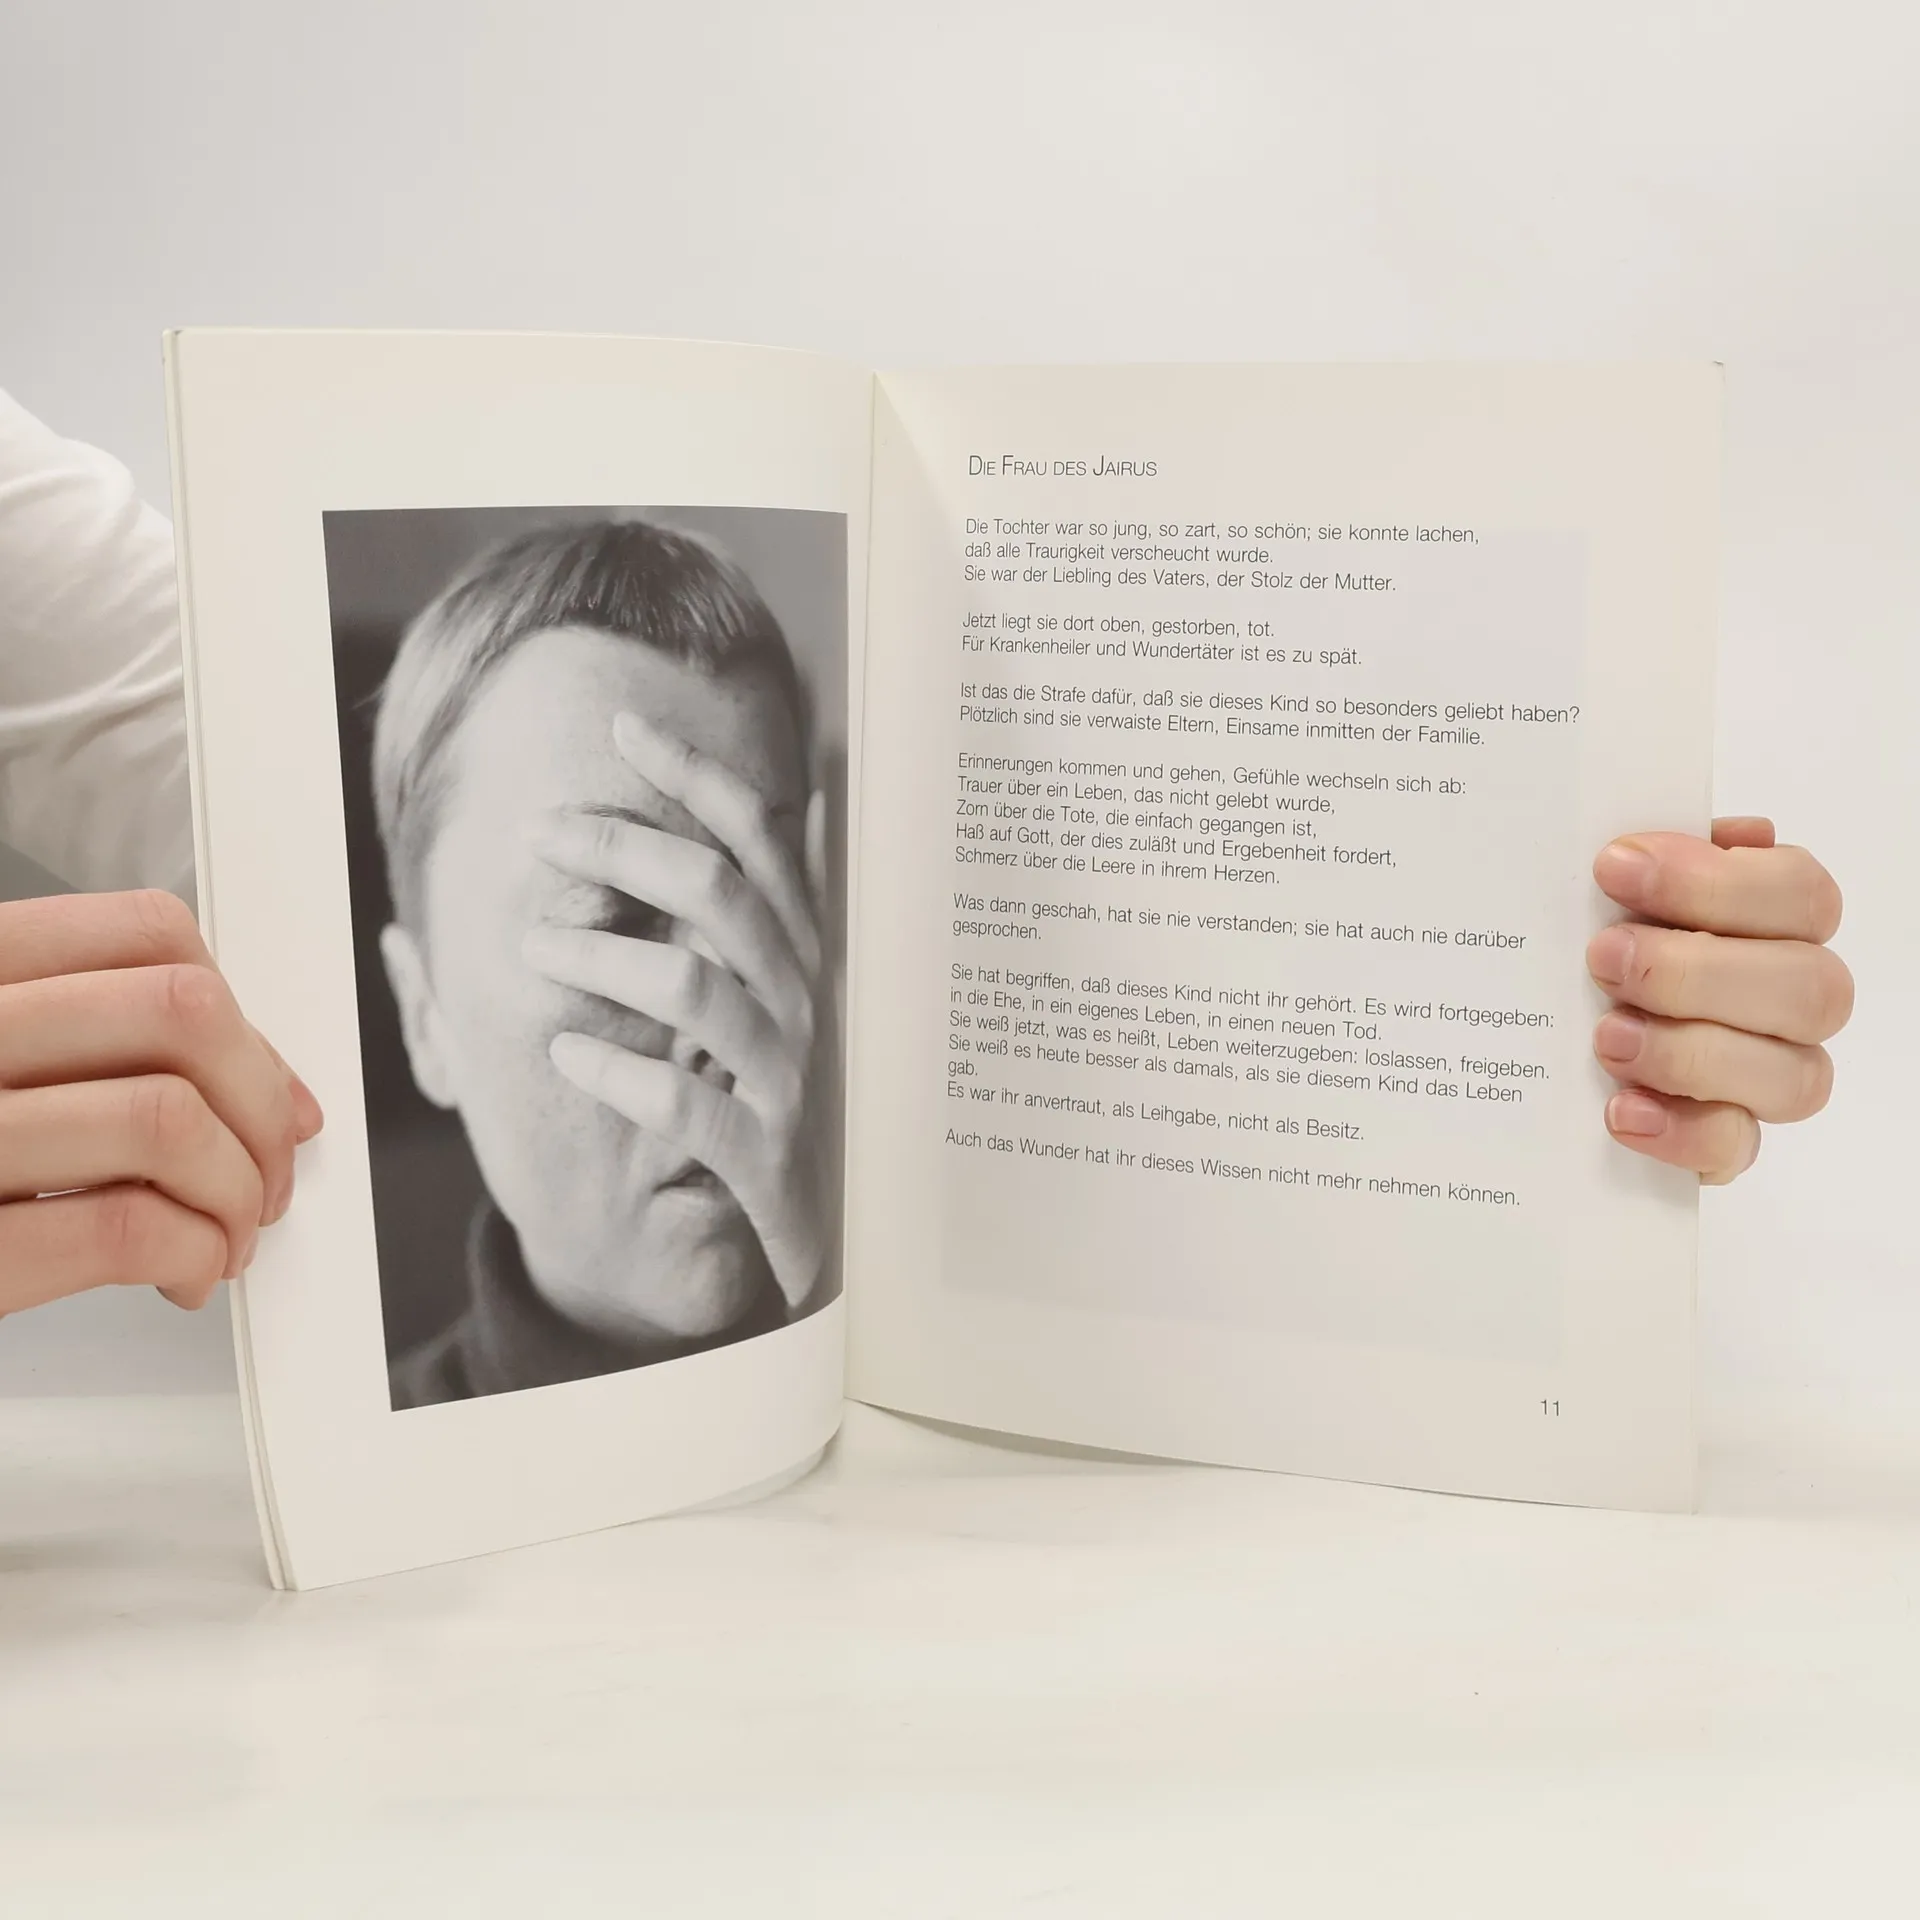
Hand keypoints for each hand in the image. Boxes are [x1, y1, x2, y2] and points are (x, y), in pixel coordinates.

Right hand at [0, 890, 322, 1314]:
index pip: (143, 933)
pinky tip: (185, 1269)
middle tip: (266, 1168)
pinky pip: (120, 1226)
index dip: (237, 1011)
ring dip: (235, 1188)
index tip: (267, 1082)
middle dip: (260, 1101)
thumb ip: (85, 1050)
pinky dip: (193, 1249)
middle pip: (178, 1013)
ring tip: (226, 1229)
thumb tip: (259, 1083)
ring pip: (165, 1117)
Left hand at [524, 712, 827, 1312]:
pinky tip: (565, 1055)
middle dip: (622, 847)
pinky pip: (687, 1103)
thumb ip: (789, 906)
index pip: (759, 840)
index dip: (695, 777)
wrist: (836, 1238)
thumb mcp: (800, 997)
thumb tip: (811, 800)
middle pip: (716, 892)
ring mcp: (789, 1076)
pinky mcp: (766, 1156)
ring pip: (695, 985)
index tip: (622, 728)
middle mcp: (806, 999)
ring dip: (602, 955)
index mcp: (809, 953)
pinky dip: (619, 1073)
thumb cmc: (795, 1099)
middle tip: (541, 836)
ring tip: (531, 947)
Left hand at [1589, 818, 1850, 1183]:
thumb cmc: (1591, 937)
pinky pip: (1736, 1146)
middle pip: (1810, 987)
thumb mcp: (1603, 889)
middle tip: (1603, 956)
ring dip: (1692, 1051)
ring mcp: (1769, 1074)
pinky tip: (1620, 1109)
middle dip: (1698, 970)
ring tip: (1605, 1035)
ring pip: (1793, 1074)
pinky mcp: (1727, 1140)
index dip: (1717, 881)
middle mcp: (1791, 997)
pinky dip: (1680, 1129)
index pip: (1799, 893)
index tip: (1615, 866)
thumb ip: (1642, 857)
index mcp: (1774, 919)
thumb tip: (1666, 833)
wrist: (1541, 1033)